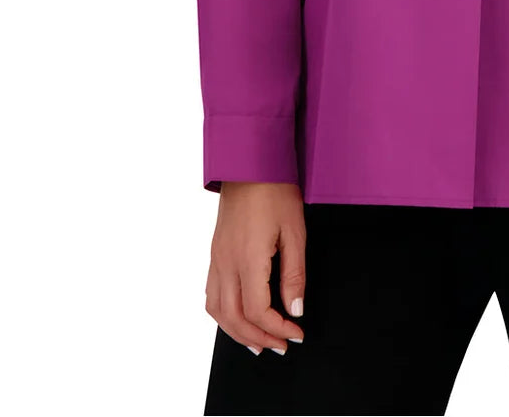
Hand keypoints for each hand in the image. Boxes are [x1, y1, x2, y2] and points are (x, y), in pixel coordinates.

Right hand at [206, 181, 306, 354]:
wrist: (249, 163)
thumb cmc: (275, 191)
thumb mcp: (295, 232)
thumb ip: (294, 275)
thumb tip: (294, 309)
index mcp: (247, 259)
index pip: (257, 311)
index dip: (277, 328)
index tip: (296, 333)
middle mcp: (226, 263)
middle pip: (233, 318)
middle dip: (258, 338)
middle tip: (280, 345)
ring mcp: (217, 258)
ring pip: (217, 310)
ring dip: (237, 332)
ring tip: (258, 342)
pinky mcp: (215, 252)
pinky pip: (212, 293)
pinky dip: (223, 314)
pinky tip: (238, 316)